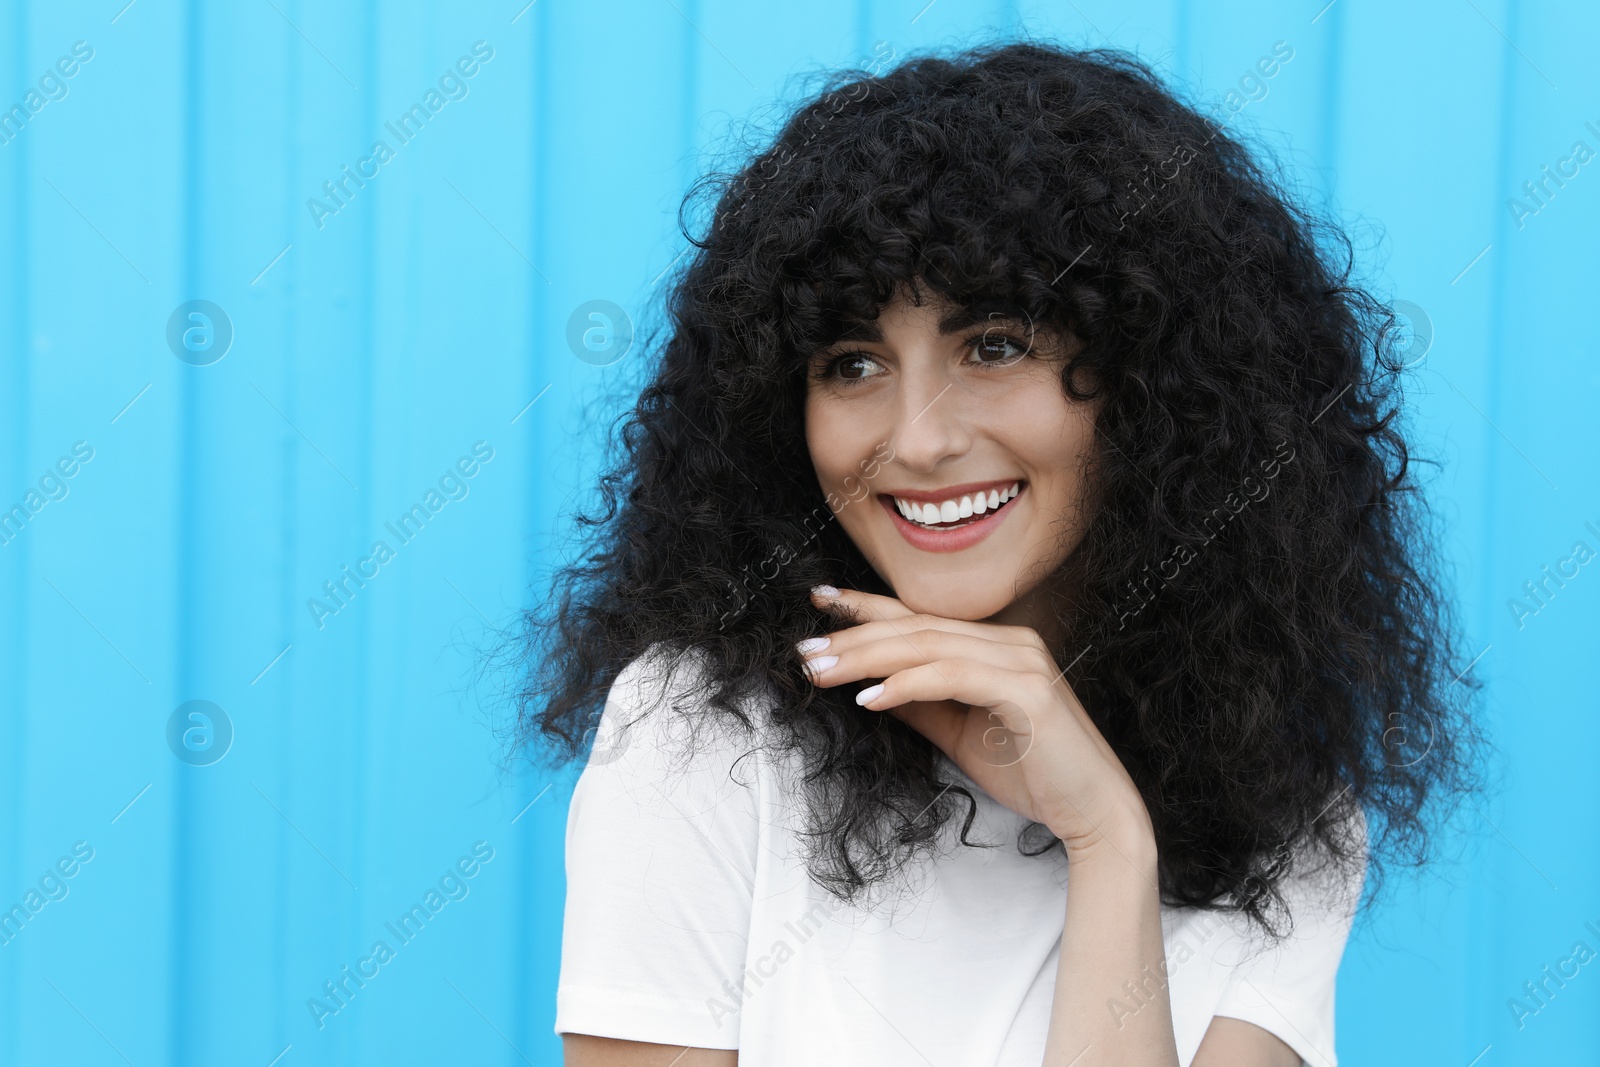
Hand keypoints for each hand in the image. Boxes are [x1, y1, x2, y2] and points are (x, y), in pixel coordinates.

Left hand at [798, 585, 1155, 865]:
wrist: (1094, 812)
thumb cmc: (1032, 774)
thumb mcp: (958, 734)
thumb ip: (919, 704)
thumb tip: (867, 685)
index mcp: (996, 645)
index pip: (920, 617)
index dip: (866, 607)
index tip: (818, 602)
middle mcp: (1011, 642)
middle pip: (916, 627)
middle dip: (854, 636)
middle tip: (805, 650)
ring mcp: (1022, 661)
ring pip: (928, 645)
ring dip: (868, 657)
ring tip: (821, 672)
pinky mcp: (1027, 691)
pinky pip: (953, 677)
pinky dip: (907, 684)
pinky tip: (870, 698)